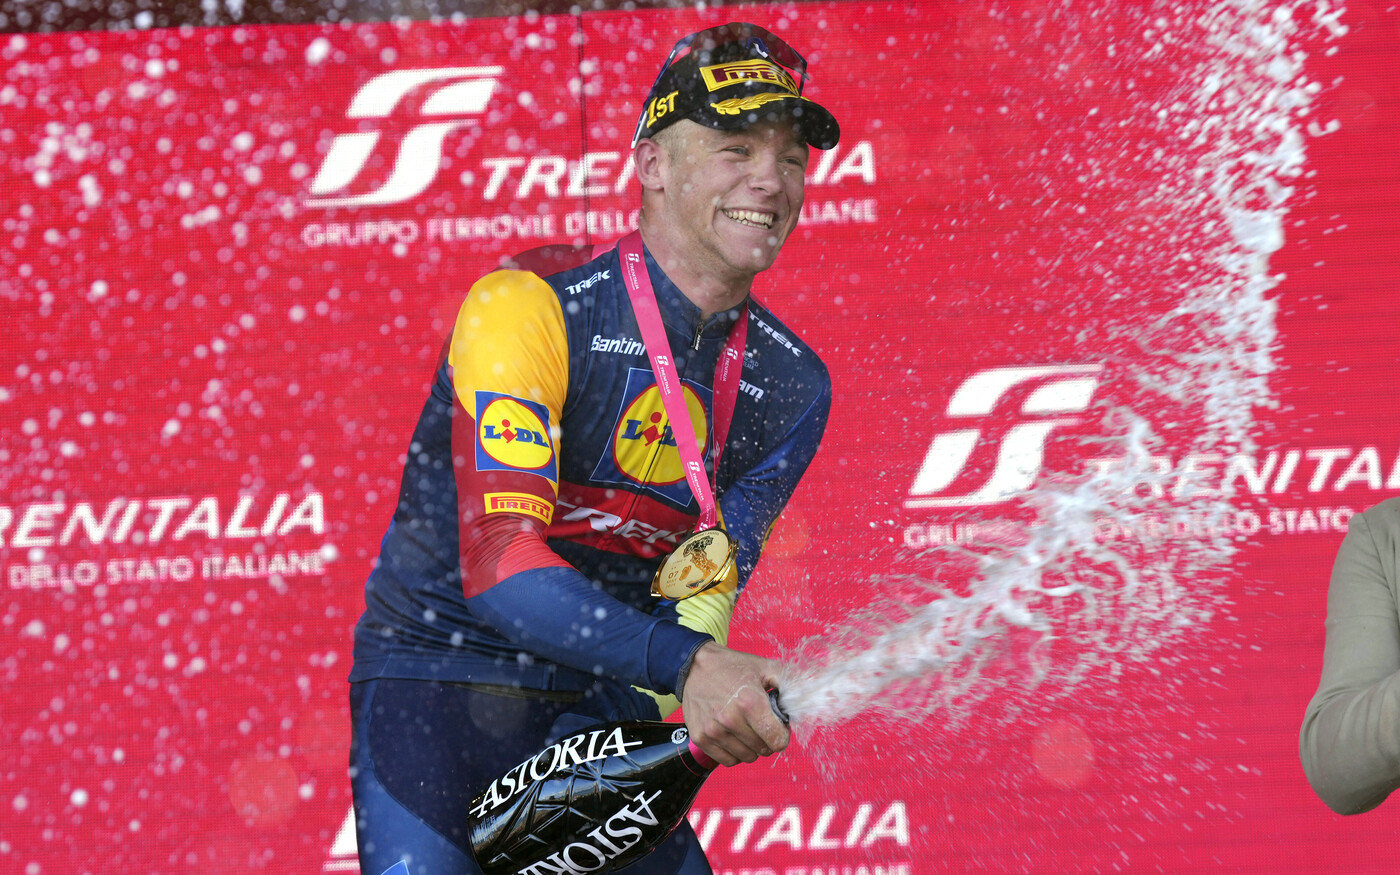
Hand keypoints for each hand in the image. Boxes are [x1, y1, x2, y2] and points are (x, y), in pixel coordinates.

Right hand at [680, 642, 789, 766]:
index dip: (782, 735)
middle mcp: (730, 719)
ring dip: (751, 746)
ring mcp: (713, 730)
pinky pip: (728, 760)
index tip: (777, 725)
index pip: (778, 741)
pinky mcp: (700, 738)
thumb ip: (789, 684)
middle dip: (767, 738)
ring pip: (746, 757)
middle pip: (763, 750)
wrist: (694, 666)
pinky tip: (732, 734)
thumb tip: (809, 698)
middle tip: (759, 721)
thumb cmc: (733, 667)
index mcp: (750, 702)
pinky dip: (734, 752)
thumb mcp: (765, 667)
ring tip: (744, 726)